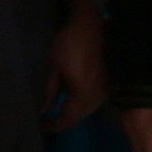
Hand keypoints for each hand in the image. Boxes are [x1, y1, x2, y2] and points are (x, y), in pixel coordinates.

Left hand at [43, 0, 106, 130]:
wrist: (93, 25)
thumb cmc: (71, 44)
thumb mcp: (55, 66)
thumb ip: (51, 90)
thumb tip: (45, 109)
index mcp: (82, 95)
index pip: (66, 119)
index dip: (53, 125)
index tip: (42, 126)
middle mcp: (96, 98)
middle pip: (78, 117)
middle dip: (62, 121)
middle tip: (48, 121)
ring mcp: (104, 92)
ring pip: (86, 110)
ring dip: (72, 113)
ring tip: (58, 111)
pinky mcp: (108, 84)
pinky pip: (92, 101)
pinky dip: (81, 104)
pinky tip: (72, 99)